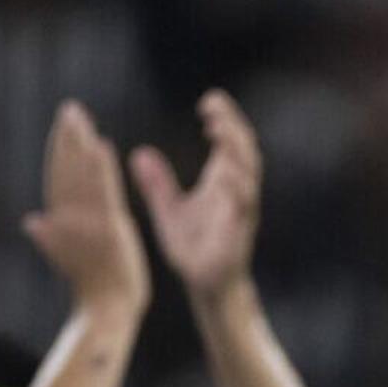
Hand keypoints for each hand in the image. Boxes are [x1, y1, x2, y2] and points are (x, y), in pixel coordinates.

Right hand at [20, 102, 149, 320]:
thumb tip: (31, 221)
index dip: (60, 152)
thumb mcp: (70, 259)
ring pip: (81, 175)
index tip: (62, 126)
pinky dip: (101, 168)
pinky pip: (103, 192)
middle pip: (66, 171)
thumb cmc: (95, 290)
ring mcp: (88, 224)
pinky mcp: (108, 229)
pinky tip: (102, 145)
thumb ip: (52, 237)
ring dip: (79, 144)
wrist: (106, 311)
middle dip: (66, 138)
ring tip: (80, 117)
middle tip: (70, 108)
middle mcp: (70, 221)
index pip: (59, 180)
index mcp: (62, 224)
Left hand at [131, 90, 262, 302]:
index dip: (224, 117)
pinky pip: (244, 205)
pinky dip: (238, 187)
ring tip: (219, 129)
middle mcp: (237, 188)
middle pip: (244, 146)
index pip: (230, 138)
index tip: (208, 101)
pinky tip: (226, 174)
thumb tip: (138, 154)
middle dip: (232, 124)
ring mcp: (241, 208)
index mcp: (223, 179)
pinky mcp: (239, 230)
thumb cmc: (193, 248)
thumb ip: (157, 184)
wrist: (206, 285)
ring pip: (249, 170)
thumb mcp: (169, 211)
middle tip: (214, 107)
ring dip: (236, 149)